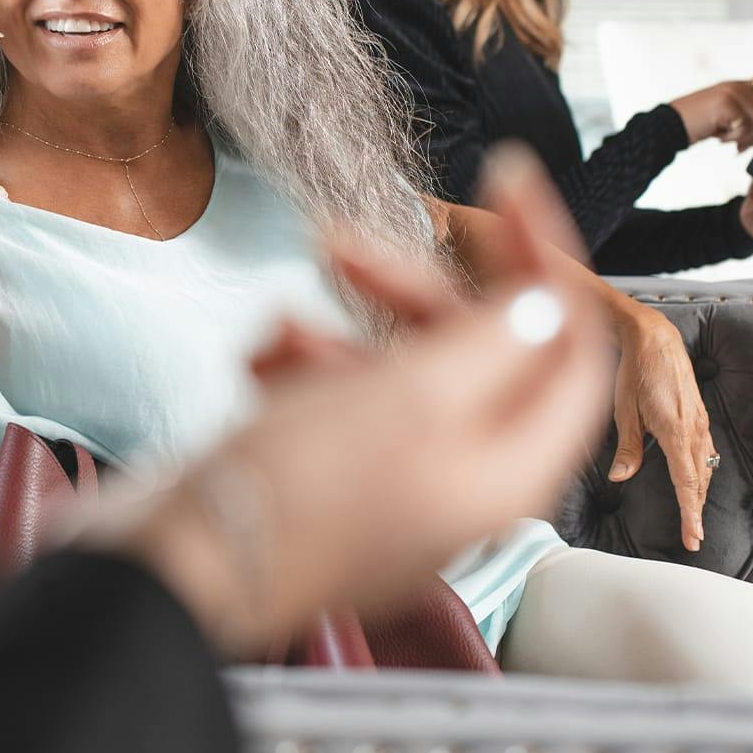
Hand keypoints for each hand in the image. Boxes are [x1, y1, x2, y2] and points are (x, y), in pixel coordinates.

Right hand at [106, 148, 611, 652]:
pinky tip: (260, 362)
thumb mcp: (414, 391)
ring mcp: (396, 486)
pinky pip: (338, 405)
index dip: (543, 259)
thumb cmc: (302, 490)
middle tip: (343, 239)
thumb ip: (493, 338)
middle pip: (476, 351)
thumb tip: (543, 304)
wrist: (184, 568)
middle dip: (410, 287)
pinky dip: (303, 369)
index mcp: (510, 467)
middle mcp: (464, 480)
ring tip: (279, 320)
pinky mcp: (331, 486)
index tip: (502, 184)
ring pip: (397, 372)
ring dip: (340, 327)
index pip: (568, 346)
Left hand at [607, 309, 713, 551]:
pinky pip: (705, 449)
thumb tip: (620, 477)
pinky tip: (699, 478)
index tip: (694, 537)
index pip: (686, 482)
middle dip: (696, 510)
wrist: (654, 338)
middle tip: (694, 538)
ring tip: (695, 517)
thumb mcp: (623, 409)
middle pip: (699, 480)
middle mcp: (693, 428)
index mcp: (674, 430)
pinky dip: (702, 470)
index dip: (690, 512)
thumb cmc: (634, 371)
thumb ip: (627, 446)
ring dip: (700, 492)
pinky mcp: (698, 414)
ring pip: (704, 466)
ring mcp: (699, 420)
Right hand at [669, 70, 752, 149]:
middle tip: (732, 144)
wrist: (668, 125)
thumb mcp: (726, 119)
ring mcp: (735, 92)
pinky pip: (747, 127)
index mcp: (742, 87)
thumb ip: (747, 117)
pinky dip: (733, 138)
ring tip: (723, 139)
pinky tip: (717, 137)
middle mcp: (741, 86)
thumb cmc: (696, 125)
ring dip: (744, 139)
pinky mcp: (729, 102)